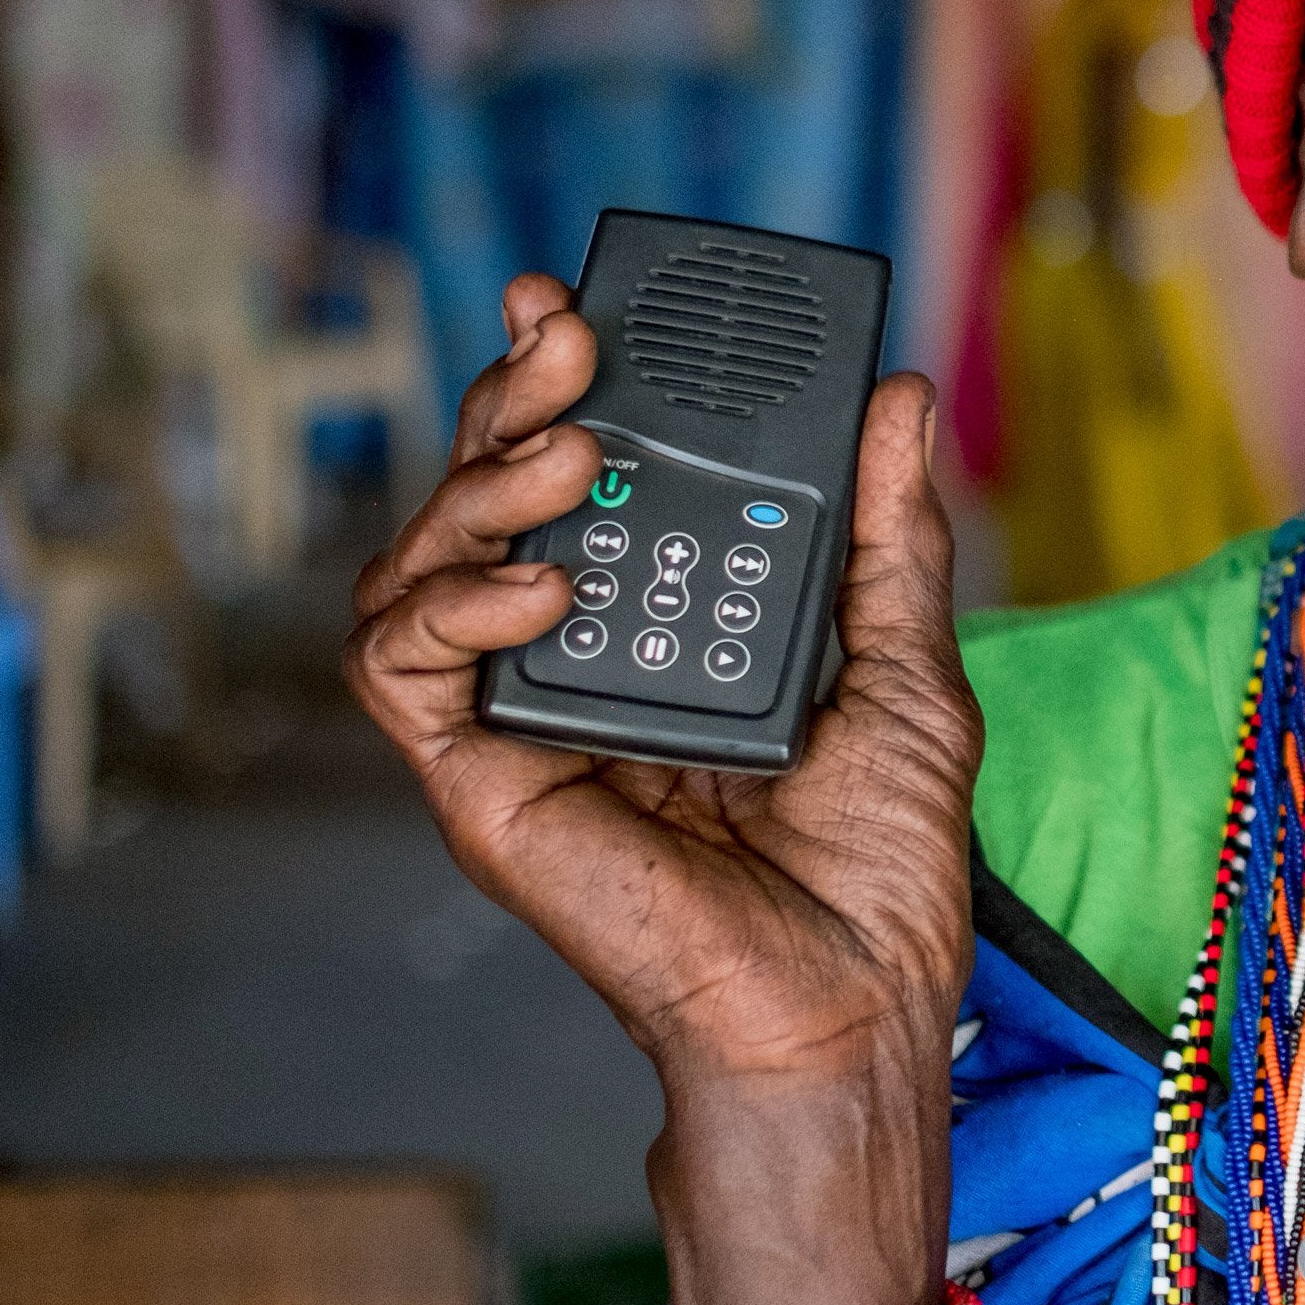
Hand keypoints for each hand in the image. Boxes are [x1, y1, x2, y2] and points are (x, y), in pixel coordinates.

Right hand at [343, 274, 982, 1100]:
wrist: (848, 1000)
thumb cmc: (879, 865)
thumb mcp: (906, 665)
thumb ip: (889, 536)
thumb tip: (898, 399)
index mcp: (667, 625)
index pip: (586, 482)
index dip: (559, 389)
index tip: (578, 304)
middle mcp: (579, 660)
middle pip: (490, 500)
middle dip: (509, 401)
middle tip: (565, 338)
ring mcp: (519, 719)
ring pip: (420, 565)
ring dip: (475, 486)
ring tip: (569, 456)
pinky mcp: (478, 782)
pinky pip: (398, 671)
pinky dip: (447, 607)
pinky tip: (540, 586)